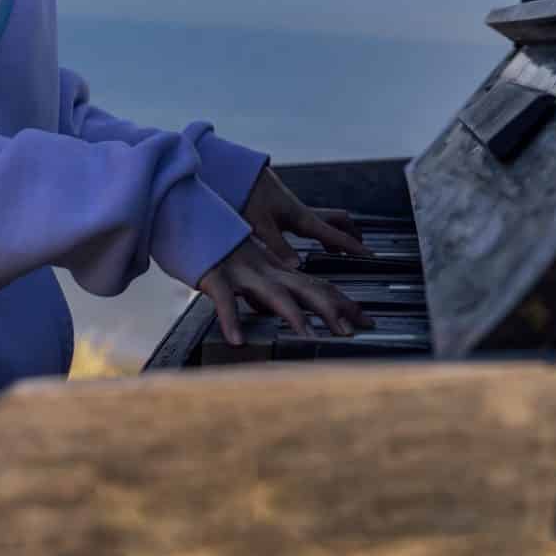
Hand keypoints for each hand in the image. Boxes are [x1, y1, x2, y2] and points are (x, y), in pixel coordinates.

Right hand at [196, 238, 375, 344]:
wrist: (190, 216)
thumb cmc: (220, 250)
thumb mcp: (249, 274)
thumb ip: (268, 293)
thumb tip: (285, 314)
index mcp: (277, 272)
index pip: (318, 287)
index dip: (344, 304)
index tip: (366, 321)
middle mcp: (266, 272)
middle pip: (307, 289)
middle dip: (333, 310)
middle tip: (352, 332)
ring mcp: (242, 274)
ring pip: (273, 294)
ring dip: (293, 316)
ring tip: (309, 337)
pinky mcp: (214, 276)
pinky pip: (223, 299)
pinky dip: (230, 319)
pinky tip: (236, 339)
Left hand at [239, 166, 373, 268]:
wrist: (235, 171)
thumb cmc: (246, 193)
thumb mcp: (260, 224)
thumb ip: (278, 246)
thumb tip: (297, 266)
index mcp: (302, 218)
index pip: (336, 235)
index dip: (354, 247)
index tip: (370, 255)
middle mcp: (303, 213)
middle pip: (338, 222)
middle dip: (351, 235)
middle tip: (359, 250)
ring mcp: (295, 209)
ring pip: (326, 221)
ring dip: (336, 233)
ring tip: (338, 250)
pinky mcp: (285, 208)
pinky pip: (312, 221)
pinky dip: (319, 231)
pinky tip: (309, 239)